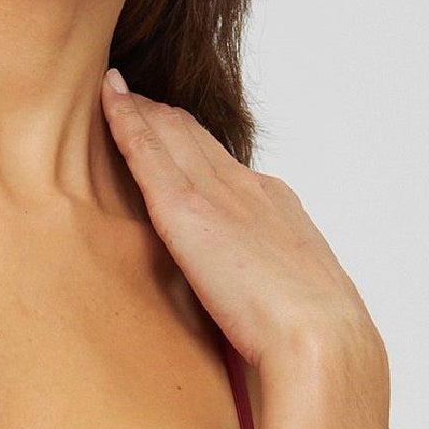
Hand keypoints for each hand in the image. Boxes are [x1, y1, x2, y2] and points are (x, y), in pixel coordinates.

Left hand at [100, 69, 380, 372]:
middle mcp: (247, 189)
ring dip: (140, 109)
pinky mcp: (185, 208)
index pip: (224, 164)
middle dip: (161, 117)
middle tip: (128, 95)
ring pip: (169, 133)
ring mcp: (217, 194)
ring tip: (112, 88)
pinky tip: (107, 96)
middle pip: (194, 138)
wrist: (322, 340)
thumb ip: (264, 286)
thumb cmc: (312, 339)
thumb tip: (251, 304)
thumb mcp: (290, 299)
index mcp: (276, 209)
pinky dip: (124, 119)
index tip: (170, 132)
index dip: (193, 145)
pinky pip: (146, 151)